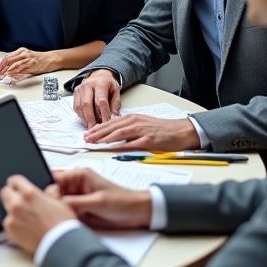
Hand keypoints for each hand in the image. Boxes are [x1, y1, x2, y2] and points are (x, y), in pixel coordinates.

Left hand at [0, 48, 56, 81]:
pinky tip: (10, 74)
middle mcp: (23, 53)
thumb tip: (8, 70)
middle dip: (1, 67)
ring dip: (6, 71)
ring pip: (13, 64)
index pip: (7, 56)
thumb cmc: (40, 60)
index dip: (0, 63)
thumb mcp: (27, 59)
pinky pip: (20, 68)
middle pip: (8, 60)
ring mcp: (27, 58)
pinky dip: (14, 72)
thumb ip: (18, 62)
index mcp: (21, 51)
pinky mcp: (31, 64)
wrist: (51, 59)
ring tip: (1, 75)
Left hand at [0, 175, 75, 255]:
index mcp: (29, 193)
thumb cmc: (62, 226)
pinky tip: (25, 229)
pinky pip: (8, 224)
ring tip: (26, 218)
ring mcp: (12, 218)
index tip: (17, 186)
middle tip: (19, 201)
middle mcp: (17, 204)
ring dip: (13, 211)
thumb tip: (50, 189)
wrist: (60, 246)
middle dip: (11, 195)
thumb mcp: (61, 203)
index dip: (16, 183)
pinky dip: (14, 225)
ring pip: (6, 209)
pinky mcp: (10, 231)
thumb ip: (52, 192)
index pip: (14, 180)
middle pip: (4, 192)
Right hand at [50, 169, 152, 229]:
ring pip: (59, 204)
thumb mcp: (97, 202)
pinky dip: (67, 218)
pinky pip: (67, 213)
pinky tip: (72, 222)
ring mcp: (77, 197)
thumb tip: (56, 204)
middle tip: (60, 214)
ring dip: (61, 212)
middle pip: (54, 193)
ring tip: (69, 218)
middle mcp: (75, 184)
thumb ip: (75, 202)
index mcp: (78, 175)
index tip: (50, 204)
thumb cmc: (123, 202)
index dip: (49, 192)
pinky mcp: (80, 208)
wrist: (138, 213)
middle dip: (54, 204)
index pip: (53, 179)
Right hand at [72, 69, 121, 125]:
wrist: (99, 75)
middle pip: (87, 104)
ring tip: (91, 127)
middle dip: (91, 119)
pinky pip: (76, 107)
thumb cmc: (108, 85)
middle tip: (95, 129)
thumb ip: (115, 104)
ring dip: (85, 119)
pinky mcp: (75, 93)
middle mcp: (88, 85)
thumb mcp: (116, 92)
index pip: (100, 101)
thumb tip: (114, 117)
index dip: (103, 114)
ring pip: (79, 107)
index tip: (106, 124)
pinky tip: (87, 121)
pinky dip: (81, 116)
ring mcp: (79, 88)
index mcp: (100, 83)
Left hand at [84, 115, 199, 151]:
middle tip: (86, 139)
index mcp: (133, 118)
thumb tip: (114, 136)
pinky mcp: (148, 140)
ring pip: (118, 133)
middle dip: (97, 133)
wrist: (181, 131)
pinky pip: (131, 143)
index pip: (110, 122)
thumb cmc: (162, 130)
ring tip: (94, 143)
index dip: (98, 128)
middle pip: (111, 127)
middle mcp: (135, 122)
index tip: (88, 133)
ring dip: (104, 138)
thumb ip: (129, 129)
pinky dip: (119, 146)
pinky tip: (111, 149)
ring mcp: (141, 130)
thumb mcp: (142, 125)